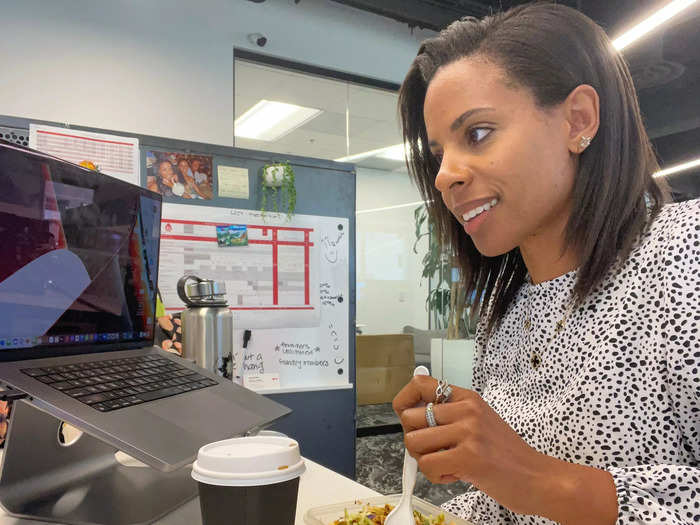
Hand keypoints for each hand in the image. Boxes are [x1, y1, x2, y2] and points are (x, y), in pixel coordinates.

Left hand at [393, 376, 617, 523]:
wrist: (539, 478)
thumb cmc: (506, 455)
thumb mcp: (479, 423)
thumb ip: (450, 418)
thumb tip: (411, 419)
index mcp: (467, 398)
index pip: (420, 384)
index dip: (404, 401)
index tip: (407, 419)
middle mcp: (466, 410)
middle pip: (409, 418)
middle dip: (414, 440)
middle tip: (433, 452)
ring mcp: (468, 432)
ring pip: (414, 442)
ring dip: (424, 460)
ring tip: (446, 465)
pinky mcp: (469, 456)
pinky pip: (428, 465)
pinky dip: (436, 477)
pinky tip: (456, 475)